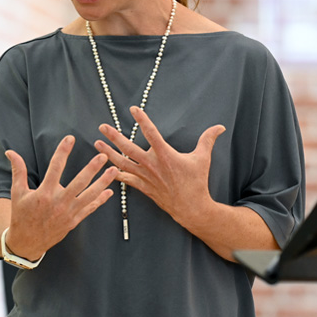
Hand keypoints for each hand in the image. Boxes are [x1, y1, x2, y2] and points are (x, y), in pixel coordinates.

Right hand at [5, 136, 116, 259]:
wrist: (27, 242)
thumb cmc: (21, 215)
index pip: (55, 167)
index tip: (70, 139)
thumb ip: (18, 170)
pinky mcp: (74, 221)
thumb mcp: (17, 192)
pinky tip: (109, 191)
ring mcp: (68, 213)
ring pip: (89, 195)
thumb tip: (10, 152)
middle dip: (92, 168)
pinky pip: (90, 209)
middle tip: (103, 156)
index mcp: (44, 193)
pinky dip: (100, 200)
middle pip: (79, 182)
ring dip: (103, 182)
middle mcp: (59, 202)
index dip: (63, 151)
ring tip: (114, 170)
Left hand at [94, 106, 224, 228]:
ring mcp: (145, 176)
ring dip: (108, 153)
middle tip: (102, 127)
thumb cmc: (196, 182)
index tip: (132, 109)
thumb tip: (220, 126)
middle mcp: (152, 164)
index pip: (151, 133)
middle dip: (114, 137)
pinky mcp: (142, 186)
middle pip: (129, 148)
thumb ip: (207, 140)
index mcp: (165, 155)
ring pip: (122, 163)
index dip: (142, 120)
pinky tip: (103, 167)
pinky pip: (125, 179)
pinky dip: (114, 173)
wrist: (191, 208)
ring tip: (96, 144)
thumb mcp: (202, 159)